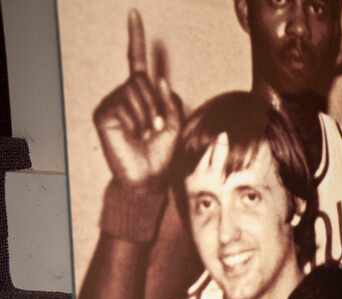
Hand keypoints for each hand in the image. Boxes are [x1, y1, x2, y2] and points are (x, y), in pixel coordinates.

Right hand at [93, 9, 181, 190]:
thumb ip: (170, 99)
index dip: (135, 38)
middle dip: (157, 105)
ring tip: (145, 134)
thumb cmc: (161, 152)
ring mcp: (111, 104)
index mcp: (141, 95)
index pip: (136, 61)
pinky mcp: (104, 114)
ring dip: (149, 116)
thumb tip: (157, 79)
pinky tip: (133, 135)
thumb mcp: (175, 123)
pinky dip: (137, 121)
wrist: (148, 177)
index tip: (134, 14)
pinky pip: (126, 106)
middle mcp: (123, 95)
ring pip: (136, 93)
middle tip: (155, 129)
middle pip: (143, 81)